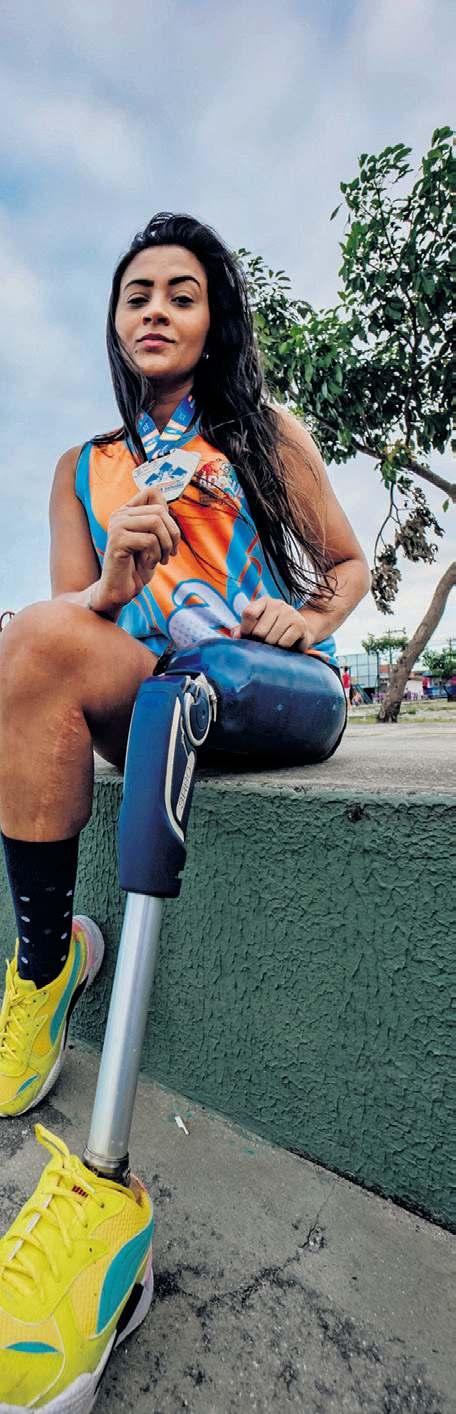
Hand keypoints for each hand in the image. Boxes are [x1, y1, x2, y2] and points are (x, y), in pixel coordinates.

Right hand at [91, 487, 180, 615]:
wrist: (120, 589)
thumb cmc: (137, 566)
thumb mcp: (153, 540)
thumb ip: (157, 520)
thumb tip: (166, 496)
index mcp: (127, 511)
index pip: (153, 492)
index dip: (168, 512)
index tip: (171, 535)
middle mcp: (119, 515)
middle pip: (160, 510)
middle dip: (172, 534)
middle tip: (170, 553)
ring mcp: (117, 526)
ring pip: (156, 523)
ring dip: (165, 545)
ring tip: (160, 560)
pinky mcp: (117, 541)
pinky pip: (149, 540)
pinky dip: (155, 555)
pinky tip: (148, 564)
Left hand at [232, 596, 312, 650]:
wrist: (299, 631)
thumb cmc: (272, 629)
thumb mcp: (256, 626)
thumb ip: (243, 630)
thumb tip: (236, 635)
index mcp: (264, 601)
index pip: (249, 613)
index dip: (245, 629)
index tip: (248, 637)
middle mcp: (278, 604)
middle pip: (259, 631)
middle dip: (259, 642)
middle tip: (264, 642)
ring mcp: (290, 613)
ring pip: (271, 639)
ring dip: (271, 647)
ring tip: (275, 643)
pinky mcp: (300, 625)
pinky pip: (283, 643)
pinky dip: (281, 648)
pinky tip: (284, 644)